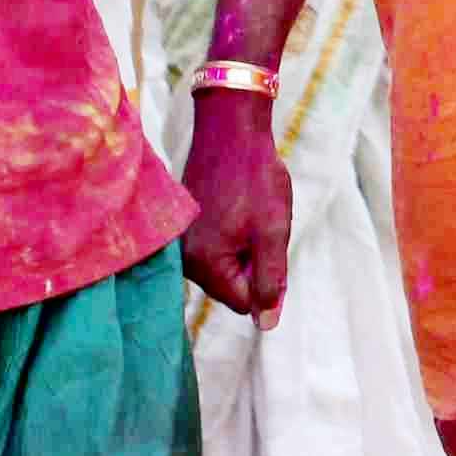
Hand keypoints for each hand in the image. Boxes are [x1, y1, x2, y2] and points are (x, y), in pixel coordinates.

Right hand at [179, 90, 292, 318]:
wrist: (230, 131)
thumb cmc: (255, 179)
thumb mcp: (272, 232)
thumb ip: (269, 281)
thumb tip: (266, 324)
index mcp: (204, 265)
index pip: (245, 303)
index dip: (266, 279)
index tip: (267, 243)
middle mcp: (185, 261)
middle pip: (234, 287)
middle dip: (254, 263)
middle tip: (260, 225)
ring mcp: (183, 245)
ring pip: (228, 267)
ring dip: (246, 248)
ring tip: (249, 214)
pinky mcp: (186, 230)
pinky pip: (218, 249)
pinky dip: (235, 235)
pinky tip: (239, 208)